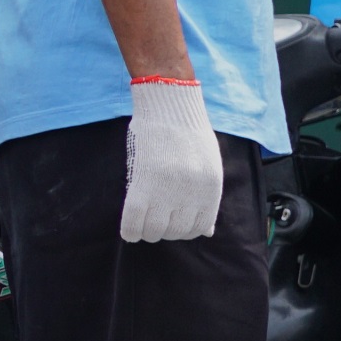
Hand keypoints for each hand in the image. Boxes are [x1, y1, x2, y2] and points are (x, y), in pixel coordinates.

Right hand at [122, 80, 223, 241]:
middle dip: (165, 233)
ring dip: (148, 233)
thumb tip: (208, 232)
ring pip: (156, 229)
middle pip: (177, 231)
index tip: (174, 226)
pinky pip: (134, 219)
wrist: (170, 107)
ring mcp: (167, 188)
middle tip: (155, 226)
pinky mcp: (143, 182)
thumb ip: (208, 199)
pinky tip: (129, 233)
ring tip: (143, 227)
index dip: (185, 231)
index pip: (200, 227)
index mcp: (211, 188)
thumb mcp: (210, 166)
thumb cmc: (189, 135)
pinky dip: (130, 230)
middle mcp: (192, 192)